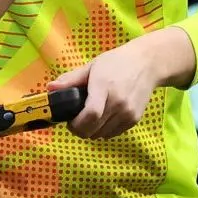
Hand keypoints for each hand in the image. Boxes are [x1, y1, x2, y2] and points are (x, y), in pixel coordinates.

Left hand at [50, 33, 188, 139]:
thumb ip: (71, 79)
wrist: (147, 64)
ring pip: (102, 134)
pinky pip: (113, 133)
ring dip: (92, 131)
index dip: (77, 124)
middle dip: (80, 130)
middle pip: (94, 129)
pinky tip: (103, 118)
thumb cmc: (117, 63)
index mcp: (104, 86)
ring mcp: (128, 112)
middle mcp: (118, 102)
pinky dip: (104, 130)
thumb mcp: (92, 66)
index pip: (91, 114)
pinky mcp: (134, 119)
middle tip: (75, 122)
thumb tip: (50, 88)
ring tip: (90, 118)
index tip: (70, 121)